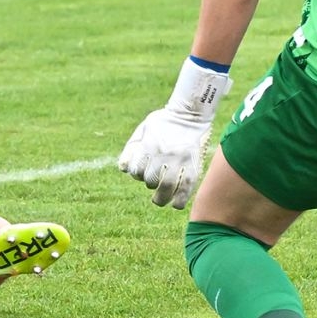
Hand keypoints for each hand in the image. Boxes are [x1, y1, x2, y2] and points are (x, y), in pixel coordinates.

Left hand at [118, 60, 231, 207]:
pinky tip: (176, 204)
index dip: (138, 175)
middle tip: (154, 185)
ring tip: (160, 200)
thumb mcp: (144, 128)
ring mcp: (179, 160)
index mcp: (149, 145)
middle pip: (150, 180)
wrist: (190, 113)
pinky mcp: (193, 164)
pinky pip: (186, 188)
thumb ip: (132, 147)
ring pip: (166, 187)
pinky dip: (179, 200)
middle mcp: (162, 154)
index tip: (143, 174)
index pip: (136, 171)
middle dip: (150, 184)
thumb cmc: (164, 121)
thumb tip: (123, 168)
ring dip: (161, 197)